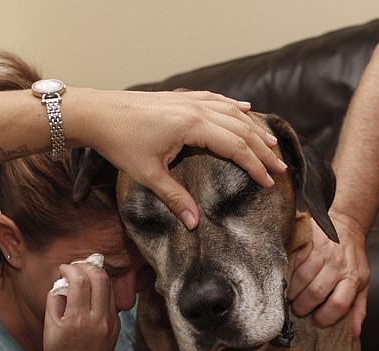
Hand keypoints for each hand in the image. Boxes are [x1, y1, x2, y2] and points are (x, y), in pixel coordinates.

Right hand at [42, 262, 119, 350]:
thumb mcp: (49, 326)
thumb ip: (56, 299)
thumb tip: (65, 280)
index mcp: (78, 320)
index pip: (80, 280)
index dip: (71, 268)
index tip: (63, 268)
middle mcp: (98, 320)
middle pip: (101, 278)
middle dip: (87, 266)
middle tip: (76, 267)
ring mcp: (111, 324)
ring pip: (109, 288)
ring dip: (96, 277)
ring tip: (83, 277)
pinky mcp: (117, 328)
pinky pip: (112, 302)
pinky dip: (102, 293)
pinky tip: (90, 295)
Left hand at [80, 89, 285, 228]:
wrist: (96, 113)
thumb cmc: (120, 143)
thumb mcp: (148, 175)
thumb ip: (174, 198)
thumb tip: (195, 224)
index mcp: (192, 126)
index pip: (235, 146)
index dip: (255, 165)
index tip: (270, 181)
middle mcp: (195, 109)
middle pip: (241, 128)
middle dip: (263, 149)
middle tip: (281, 166)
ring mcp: (188, 100)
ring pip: (231, 111)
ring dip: (254, 127)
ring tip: (271, 142)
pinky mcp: (179, 98)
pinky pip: (215, 99)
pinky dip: (233, 106)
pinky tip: (245, 108)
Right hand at [288, 213, 368, 334]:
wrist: (347, 228)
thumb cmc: (353, 260)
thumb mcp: (362, 284)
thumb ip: (358, 309)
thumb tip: (354, 334)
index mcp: (353, 278)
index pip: (338, 305)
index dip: (324, 318)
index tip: (316, 321)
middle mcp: (338, 265)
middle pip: (315, 293)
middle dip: (302, 307)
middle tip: (299, 310)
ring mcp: (323, 252)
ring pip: (301, 279)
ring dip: (292, 293)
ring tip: (292, 297)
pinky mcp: (309, 241)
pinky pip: (293, 262)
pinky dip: (288, 274)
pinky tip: (289, 279)